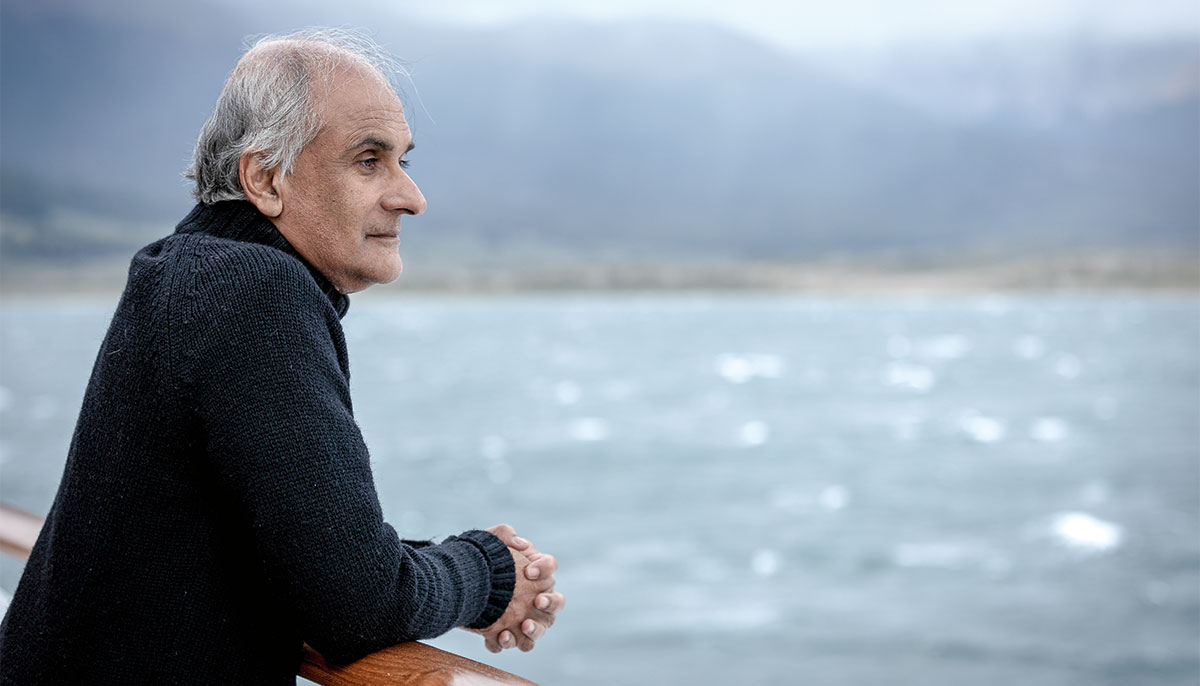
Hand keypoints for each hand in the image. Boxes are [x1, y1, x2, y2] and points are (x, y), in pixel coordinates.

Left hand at [471, 524, 564, 651]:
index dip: (544, 569)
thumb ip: (505, 534)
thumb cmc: (479, 559)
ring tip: (523, 626)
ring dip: (534, 631)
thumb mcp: (488, 541)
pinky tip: (499, 636)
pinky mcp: (503, 633)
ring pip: (538, 631)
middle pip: (555, 604)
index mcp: (533, 572)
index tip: (528, 571)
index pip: (550, 567)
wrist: (456, 581)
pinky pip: (511, 643)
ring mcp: (521, 618)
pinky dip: (508, 642)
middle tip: (537, 602)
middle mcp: (534, 597)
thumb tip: (519, 543)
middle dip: (550, 604)